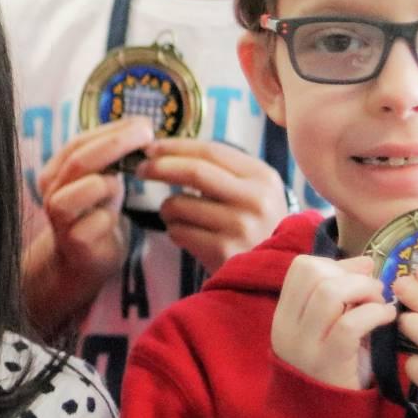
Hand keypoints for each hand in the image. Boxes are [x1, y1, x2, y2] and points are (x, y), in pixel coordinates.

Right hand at [22, 117, 152, 328]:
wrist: (82, 260)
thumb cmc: (96, 213)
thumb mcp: (102, 180)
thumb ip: (111, 158)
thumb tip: (142, 127)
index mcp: (56, 169)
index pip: (80, 141)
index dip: (112, 130)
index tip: (143, 124)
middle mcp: (51, 188)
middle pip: (81, 158)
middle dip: (118, 143)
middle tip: (147, 135)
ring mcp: (58, 215)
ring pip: (91, 185)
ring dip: (114, 183)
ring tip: (121, 189)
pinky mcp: (72, 240)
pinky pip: (102, 219)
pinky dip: (114, 217)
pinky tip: (113, 223)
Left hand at [135, 138, 291, 271]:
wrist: (277, 271)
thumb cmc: (256, 225)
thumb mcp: (252, 191)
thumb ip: (220, 170)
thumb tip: (164, 151)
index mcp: (263, 177)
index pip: (211, 151)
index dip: (176, 147)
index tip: (150, 147)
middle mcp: (256, 200)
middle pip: (195, 172)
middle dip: (160, 167)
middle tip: (140, 169)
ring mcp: (241, 227)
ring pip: (180, 204)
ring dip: (166, 207)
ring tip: (173, 214)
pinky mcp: (224, 253)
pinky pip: (179, 232)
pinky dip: (174, 231)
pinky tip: (187, 235)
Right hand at [271, 255, 397, 390]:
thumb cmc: (333, 370)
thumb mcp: (327, 330)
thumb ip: (340, 297)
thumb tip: (366, 261)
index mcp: (284, 314)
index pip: (301, 267)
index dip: (336, 264)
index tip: (359, 277)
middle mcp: (287, 326)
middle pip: (315, 274)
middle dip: (352, 275)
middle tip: (373, 292)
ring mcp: (305, 344)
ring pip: (329, 293)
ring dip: (364, 290)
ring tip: (379, 304)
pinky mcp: (329, 361)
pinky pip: (350, 323)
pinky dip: (374, 313)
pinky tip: (387, 318)